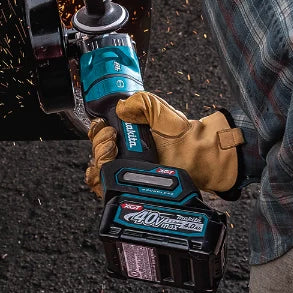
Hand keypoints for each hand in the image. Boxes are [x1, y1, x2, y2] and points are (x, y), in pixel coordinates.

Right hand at [84, 91, 243, 196]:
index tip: (107, 127)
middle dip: (99, 145)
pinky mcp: (128, 189)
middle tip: (112, 140)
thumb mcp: (160, 110)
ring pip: (96, 172)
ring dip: (99, 161)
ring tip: (113, 153)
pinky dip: (100, 181)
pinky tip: (112, 171)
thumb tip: (121, 107)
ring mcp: (125, 173)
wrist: (197, 156)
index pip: (99, 134)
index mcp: (126, 136)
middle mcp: (123, 155)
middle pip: (95, 153)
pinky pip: (104, 190)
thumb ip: (142, 102)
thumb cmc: (181, 135)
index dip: (97, 131)